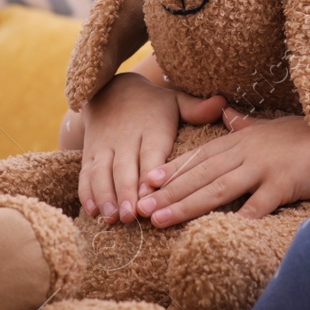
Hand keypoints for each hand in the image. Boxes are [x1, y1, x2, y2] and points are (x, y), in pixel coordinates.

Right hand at [77, 73, 228, 224]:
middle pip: (124, 168)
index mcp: (150, 129)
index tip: (149, 194)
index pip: (149, 154)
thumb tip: (223, 103)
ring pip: (102, 173)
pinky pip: (86, 174)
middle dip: (125, 193)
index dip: (148, 175)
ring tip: (112, 218)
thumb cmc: (152, 104)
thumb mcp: (174, 101)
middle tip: (131, 216)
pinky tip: (93, 212)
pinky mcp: (90, 154)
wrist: (110, 91)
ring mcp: (105, 147)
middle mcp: (125, 139)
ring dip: (106, 196)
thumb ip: (196, 108)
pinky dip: (87, 193)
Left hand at [133, 108, 309, 227]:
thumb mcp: (276, 125)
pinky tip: (218, 233)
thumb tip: (230, 115)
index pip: (201, 155)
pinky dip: (239, 218)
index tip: (146, 181)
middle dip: (167, 191)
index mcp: (245, 138)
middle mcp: (249, 150)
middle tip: (139, 207)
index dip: (172, 168)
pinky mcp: (285, 182)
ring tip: (159, 219)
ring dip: (186, 204)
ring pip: (217, 188)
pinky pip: (258, 205)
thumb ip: (248, 123)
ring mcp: (266, 166)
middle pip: (201, 173)